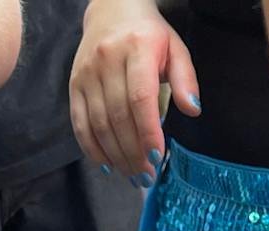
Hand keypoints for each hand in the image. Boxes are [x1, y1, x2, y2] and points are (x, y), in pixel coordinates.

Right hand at [70, 0, 200, 184]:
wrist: (111, 10)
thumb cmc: (148, 35)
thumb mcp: (175, 48)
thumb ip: (186, 79)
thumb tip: (193, 109)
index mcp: (137, 48)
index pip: (140, 98)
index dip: (148, 132)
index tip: (158, 157)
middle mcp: (107, 60)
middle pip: (119, 116)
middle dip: (134, 152)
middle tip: (147, 175)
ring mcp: (87, 73)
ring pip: (99, 124)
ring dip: (116, 156)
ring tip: (132, 175)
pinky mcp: (75, 85)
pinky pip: (80, 123)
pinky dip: (93, 149)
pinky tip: (108, 165)